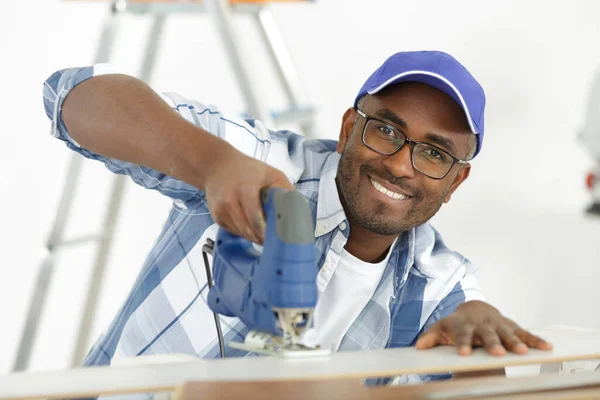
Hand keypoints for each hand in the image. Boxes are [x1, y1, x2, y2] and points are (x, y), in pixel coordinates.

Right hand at [204, 146, 293, 243]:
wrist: (217, 165)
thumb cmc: (249, 170)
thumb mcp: (271, 173)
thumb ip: (285, 190)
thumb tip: (298, 211)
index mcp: (245, 189)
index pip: (256, 219)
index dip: (267, 233)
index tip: (278, 239)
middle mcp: (230, 201)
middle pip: (248, 230)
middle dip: (263, 238)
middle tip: (275, 242)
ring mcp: (220, 210)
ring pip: (241, 233)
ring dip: (254, 237)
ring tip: (266, 237)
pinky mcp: (216, 216)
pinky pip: (233, 231)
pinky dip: (244, 232)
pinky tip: (252, 228)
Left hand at [415, 300, 552, 355]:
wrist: (474, 309)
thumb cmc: (457, 323)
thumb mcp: (441, 328)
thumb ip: (431, 336)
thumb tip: (419, 347)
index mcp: (465, 326)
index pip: (462, 335)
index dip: (463, 344)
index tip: (463, 354)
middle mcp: (483, 325)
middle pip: (487, 335)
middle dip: (492, 343)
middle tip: (496, 353)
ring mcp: (499, 325)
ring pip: (507, 334)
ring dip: (514, 342)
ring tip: (522, 352)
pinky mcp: (512, 327)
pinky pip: (525, 333)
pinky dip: (535, 340)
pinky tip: (547, 347)